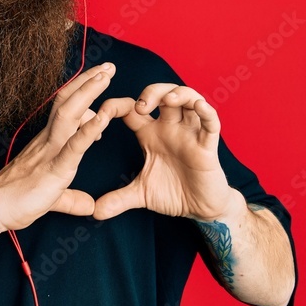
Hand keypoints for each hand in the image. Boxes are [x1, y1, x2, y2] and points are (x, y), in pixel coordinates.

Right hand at [0, 62, 116, 231]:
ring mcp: (50, 152)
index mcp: (47, 143)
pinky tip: (103, 118)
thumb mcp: (52, 199)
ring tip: (106, 76)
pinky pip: (73, 146)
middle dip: (89, 81)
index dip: (82, 90)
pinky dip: (89, 130)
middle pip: (68, 102)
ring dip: (89, 93)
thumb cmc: (14, 202)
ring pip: (70, 114)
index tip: (100, 76)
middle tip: (109, 65)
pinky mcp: (54, 169)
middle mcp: (48, 141)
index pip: (66, 108)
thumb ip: (71, 199)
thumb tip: (89, 206)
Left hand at [93, 84, 239, 221]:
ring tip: (168, 101)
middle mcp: (169, 128)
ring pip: (189, 99)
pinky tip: (200, 107)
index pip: (132, 109)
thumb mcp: (140, 194)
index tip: (103, 113)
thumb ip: (117, 199)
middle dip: (151, 93)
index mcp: (150, 134)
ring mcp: (190, 134)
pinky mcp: (207, 146)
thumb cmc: (173, 193)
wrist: (201, 209)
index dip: (117, 106)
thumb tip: (94, 212)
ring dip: (179, 94)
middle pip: (162, 94)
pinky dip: (207, 112)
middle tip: (140, 106)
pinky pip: (211, 123)